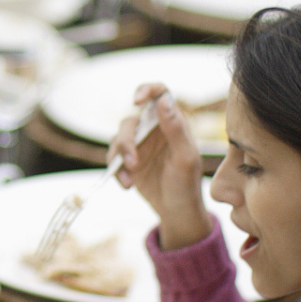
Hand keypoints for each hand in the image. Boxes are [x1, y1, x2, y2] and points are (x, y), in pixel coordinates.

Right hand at [110, 85, 210, 249]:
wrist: (176, 211)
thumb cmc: (187, 183)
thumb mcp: (185, 158)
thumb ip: (175, 129)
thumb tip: (163, 101)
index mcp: (171, 122)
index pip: (159, 93)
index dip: (146, 90)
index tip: (135, 101)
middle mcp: (153, 129)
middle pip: (130, 121)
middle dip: (127, 141)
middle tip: (133, 163)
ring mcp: (139, 145)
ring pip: (118, 138)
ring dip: (120, 157)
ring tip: (129, 179)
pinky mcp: (127, 161)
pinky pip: (113, 158)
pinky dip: (116, 171)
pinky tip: (127, 185)